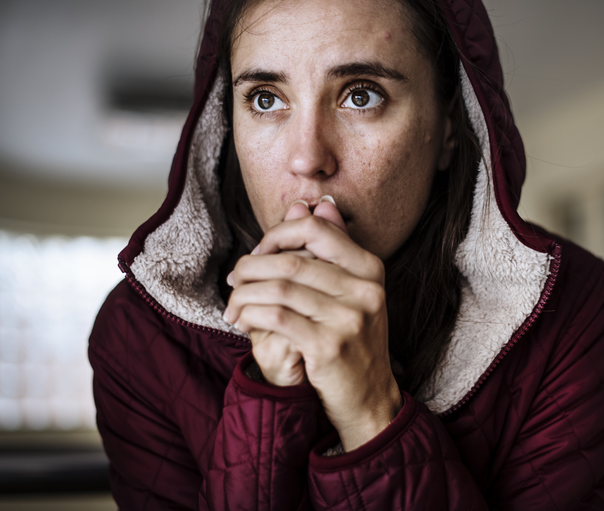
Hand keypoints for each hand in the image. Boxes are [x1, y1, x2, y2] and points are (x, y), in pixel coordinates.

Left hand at [224, 199, 402, 450]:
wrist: (368, 398)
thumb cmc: (352, 342)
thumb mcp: (351, 293)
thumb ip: (332, 250)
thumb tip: (314, 206)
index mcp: (371, 269)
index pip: (317, 230)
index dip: (279, 234)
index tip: (258, 253)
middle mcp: (365, 290)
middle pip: (292, 261)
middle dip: (251, 267)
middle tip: (233, 279)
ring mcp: (350, 318)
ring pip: (279, 288)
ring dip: (245, 294)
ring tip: (232, 304)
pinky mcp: (329, 346)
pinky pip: (276, 317)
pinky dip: (251, 314)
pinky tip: (241, 321)